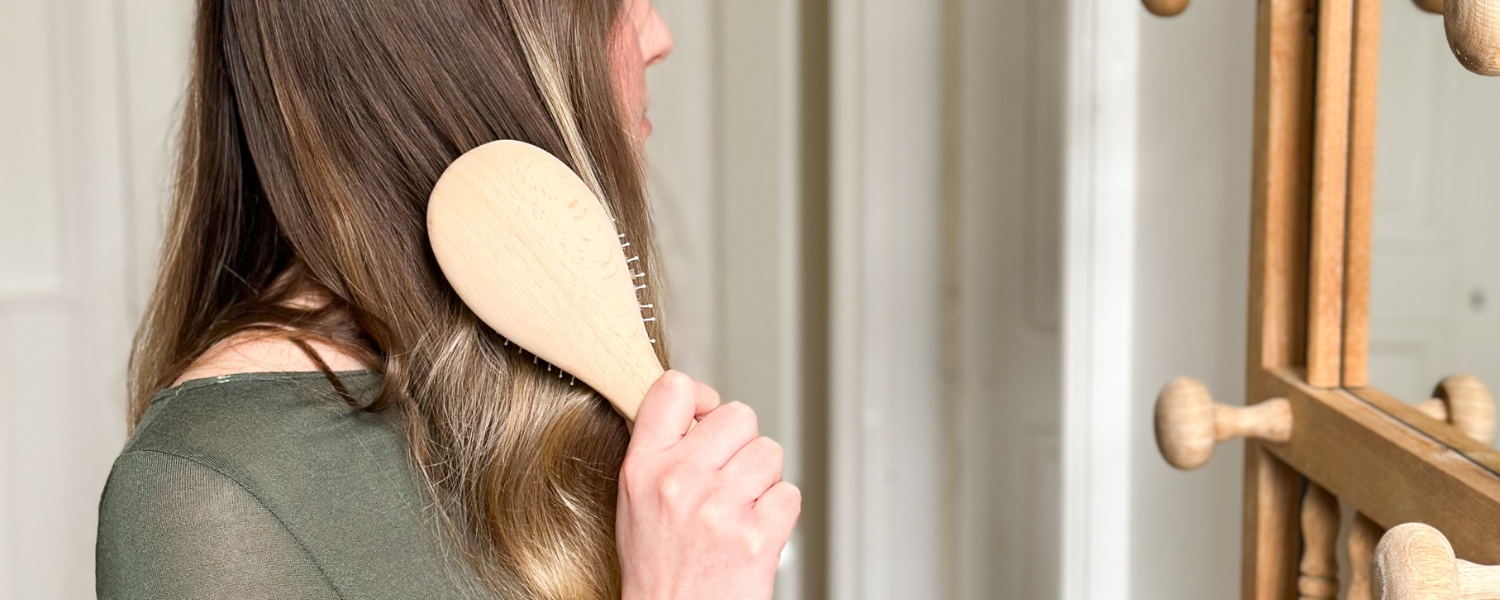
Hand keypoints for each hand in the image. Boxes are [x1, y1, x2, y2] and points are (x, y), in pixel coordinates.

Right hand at [617, 371, 799, 599]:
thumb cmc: (659, 569)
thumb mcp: (635, 501)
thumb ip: (662, 451)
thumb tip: (701, 411)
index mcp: (643, 468)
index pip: (674, 389)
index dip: (701, 397)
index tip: (705, 416)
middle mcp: (680, 482)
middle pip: (739, 416)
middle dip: (741, 444)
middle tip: (727, 478)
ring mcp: (720, 508)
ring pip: (770, 453)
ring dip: (762, 480)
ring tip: (738, 510)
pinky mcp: (757, 536)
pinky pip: (789, 494)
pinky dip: (778, 513)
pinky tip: (753, 531)